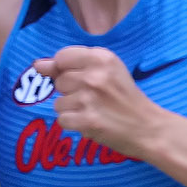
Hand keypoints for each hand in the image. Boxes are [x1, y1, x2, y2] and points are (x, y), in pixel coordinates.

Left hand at [35, 47, 169, 161]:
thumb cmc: (127, 99)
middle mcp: (94, 76)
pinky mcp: (86, 120)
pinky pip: (62, 120)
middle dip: (72, 92)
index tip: (86, 80)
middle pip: (59, 82)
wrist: (150, 128)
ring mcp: (89, 99)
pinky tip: (93, 122)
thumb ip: (71, 66)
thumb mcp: (107, 72)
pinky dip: (75, 124)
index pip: (62, 57)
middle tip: (97, 98)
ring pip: (58, 103)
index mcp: (102, 58)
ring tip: (96, 111)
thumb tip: (37, 65)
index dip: (68, 70)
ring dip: (73, 110)